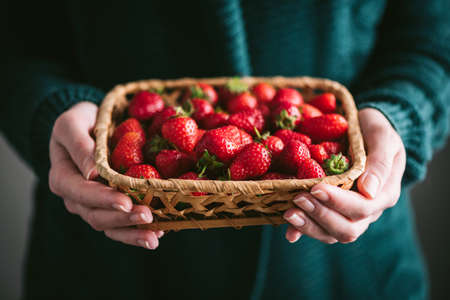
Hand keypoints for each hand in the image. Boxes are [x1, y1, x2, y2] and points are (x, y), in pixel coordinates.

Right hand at [49, 102, 162, 249]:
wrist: (89, 127)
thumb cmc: (81, 121)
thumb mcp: (73, 123)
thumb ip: (79, 145)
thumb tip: (92, 173)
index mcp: (63, 177)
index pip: (81, 193)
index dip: (103, 199)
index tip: (125, 202)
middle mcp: (76, 198)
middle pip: (97, 216)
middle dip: (123, 219)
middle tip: (148, 216)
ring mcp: (93, 206)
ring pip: (110, 227)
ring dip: (133, 233)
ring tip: (155, 237)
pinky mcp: (109, 209)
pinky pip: (121, 225)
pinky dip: (137, 232)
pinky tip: (159, 233)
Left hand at [283, 108, 405, 243]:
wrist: (365, 130)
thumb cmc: (373, 131)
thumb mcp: (382, 136)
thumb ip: (379, 162)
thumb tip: (369, 191)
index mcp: (383, 193)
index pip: (362, 208)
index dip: (338, 201)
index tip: (316, 188)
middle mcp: (368, 210)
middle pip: (347, 228)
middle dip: (320, 215)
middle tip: (298, 199)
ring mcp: (349, 214)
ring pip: (332, 233)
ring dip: (309, 226)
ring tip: (288, 212)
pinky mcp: (332, 212)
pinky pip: (319, 229)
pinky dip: (302, 231)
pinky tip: (289, 232)